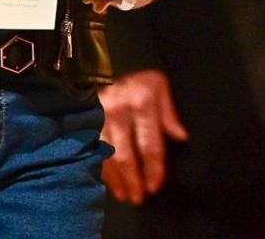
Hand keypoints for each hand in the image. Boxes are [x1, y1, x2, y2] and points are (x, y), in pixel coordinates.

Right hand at [99, 68, 187, 203]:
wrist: (96, 65)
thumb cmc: (135, 80)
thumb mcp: (157, 86)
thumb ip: (168, 113)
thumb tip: (181, 137)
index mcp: (141, 102)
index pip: (150, 143)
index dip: (153, 168)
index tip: (155, 186)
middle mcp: (119, 111)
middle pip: (127, 155)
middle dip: (134, 180)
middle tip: (139, 199)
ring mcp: (98, 118)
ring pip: (107, 158)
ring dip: (117, 181)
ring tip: (125, 196)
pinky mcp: (84, 123)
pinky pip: (92, 153)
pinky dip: (101, 171)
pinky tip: (109, 183)